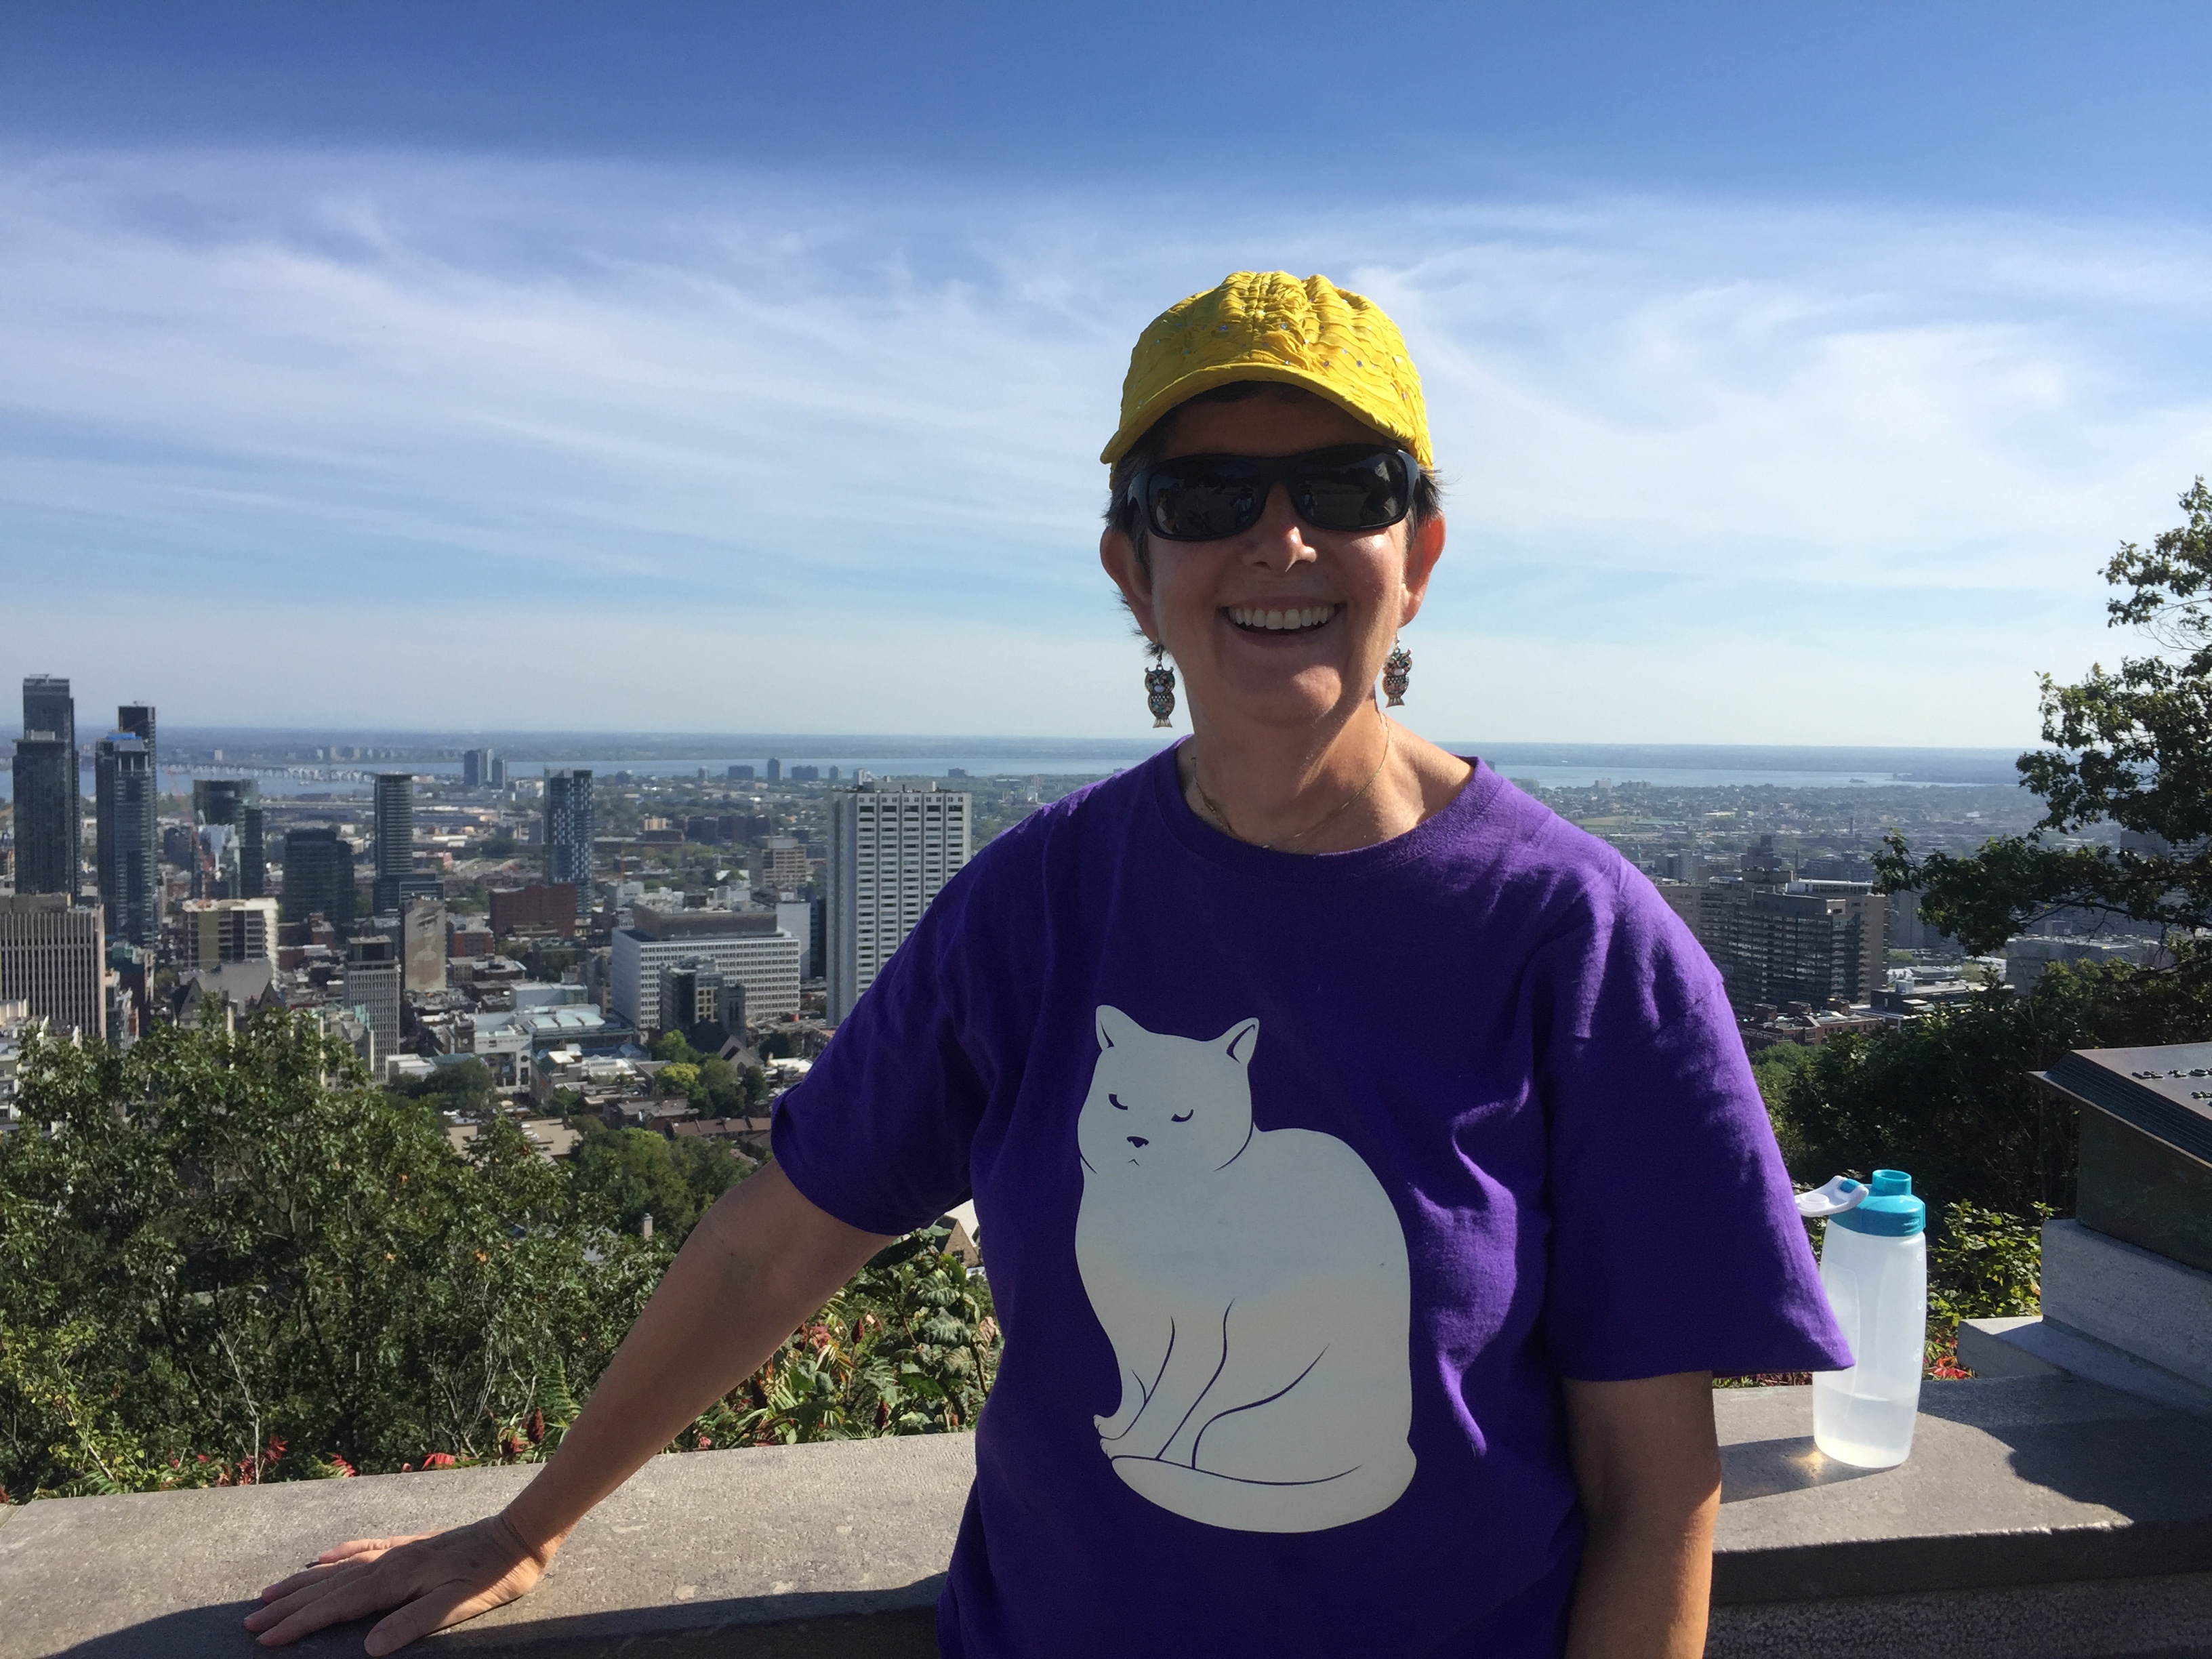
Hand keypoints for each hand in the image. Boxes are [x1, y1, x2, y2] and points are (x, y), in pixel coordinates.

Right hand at [243, 1513, 556, 1653]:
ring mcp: (399, 1549)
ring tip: (270, 1593)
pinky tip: (323, 1558)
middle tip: (250, 1621)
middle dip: (288, 1606)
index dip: (300, 1624)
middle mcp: (390, 1561)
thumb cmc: (494, 1576)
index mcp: (396, 1580)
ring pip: (339, 1567)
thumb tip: (369, 1648)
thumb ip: (413, 1623)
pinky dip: (338, 1555)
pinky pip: (363, 1548)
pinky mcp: (412, 1544)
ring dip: (303, 1583)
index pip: (337, 1606)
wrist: (520, 1534)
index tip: (265, 1638)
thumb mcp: (459, 1605)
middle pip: (328, 1587)